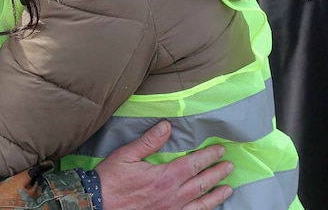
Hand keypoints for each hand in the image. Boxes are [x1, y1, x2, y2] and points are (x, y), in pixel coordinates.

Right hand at [97, 121, 232, 209]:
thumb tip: (166, 126)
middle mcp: (172, 196)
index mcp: (164, 177)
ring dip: (216, 196)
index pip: (193, 164)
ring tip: (228, 189)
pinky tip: (208, 209)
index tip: (220, 151)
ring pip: (201, 203)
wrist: (98, 205)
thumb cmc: (111, 181)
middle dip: (217, 173)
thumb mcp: (126, 155)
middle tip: (229, 166)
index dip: (209, 156)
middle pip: (201, 183)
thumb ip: (149, 141)